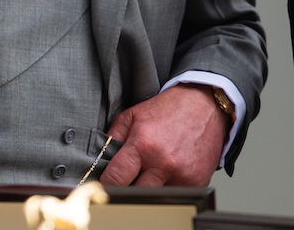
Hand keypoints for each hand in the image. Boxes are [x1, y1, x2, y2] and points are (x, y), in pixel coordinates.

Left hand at [100, 84, 226, 186]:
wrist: (204, 106)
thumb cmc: (168, 109)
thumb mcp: (132, 115)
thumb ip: (113, 137)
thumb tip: (99, 157)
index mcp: (142, 146)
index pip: (117, 178)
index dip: (107, 184)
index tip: (104, 185)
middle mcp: (163, 164)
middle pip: (135, 194)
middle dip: (126, 189)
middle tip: (124, 182)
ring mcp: (182, 176)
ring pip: (156, 197)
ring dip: (147, 190)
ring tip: (147, 175)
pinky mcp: (197, 182)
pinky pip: (176, 195)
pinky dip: (167, 189)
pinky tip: (166, 174)